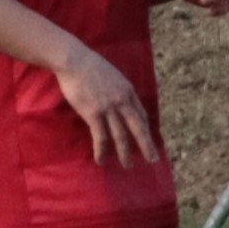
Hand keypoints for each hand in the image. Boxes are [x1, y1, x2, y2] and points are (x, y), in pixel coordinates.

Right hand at [48, 40, 157, 166]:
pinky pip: (100, 137)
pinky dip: (102, 151)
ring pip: (121, 136)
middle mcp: (123, 101)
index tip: (148, 139)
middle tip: (154, 160)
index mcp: (128, 91)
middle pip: (139, 128)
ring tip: (129, 166)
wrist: (75, 61)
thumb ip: (118, 89)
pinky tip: (102, 160)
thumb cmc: (90, 66)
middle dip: (147, 146)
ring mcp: (109, 108)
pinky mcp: (93, 113)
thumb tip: (118, 99)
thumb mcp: (113, 76)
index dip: (145, 129)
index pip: (141, 115)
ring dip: (125, 153)